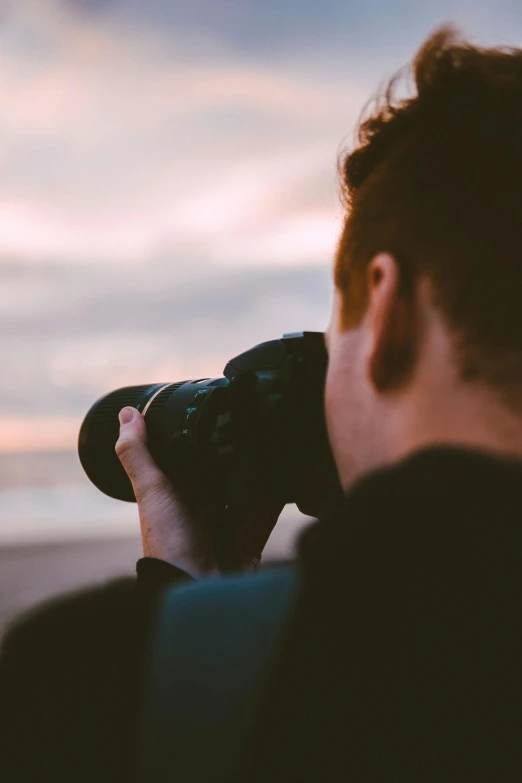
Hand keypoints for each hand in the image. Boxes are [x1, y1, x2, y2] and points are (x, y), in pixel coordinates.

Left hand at [115, 407, 283, 577]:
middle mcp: (204, 507)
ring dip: (262, 471)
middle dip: (239, 453)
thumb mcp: (151, 490)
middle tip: (257, 424)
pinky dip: (279, 494)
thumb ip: (138, 453)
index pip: (193, 458)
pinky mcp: (252, 538)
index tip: (219, 408)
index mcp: (179, 494)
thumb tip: (125, 411)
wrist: (195, 588)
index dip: (203, 437)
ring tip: (277, 443)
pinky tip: (289, 474)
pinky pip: (269, 510)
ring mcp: (229, 524)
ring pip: (250, 489)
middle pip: (225, 472)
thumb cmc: (168, 543)